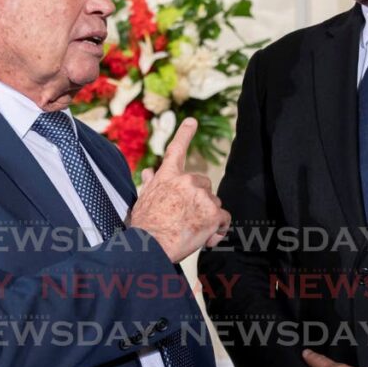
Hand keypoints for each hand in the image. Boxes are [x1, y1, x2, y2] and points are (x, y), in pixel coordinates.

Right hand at [126, 118, 229, 261]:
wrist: (150, 246)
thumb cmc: (144, 227)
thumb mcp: (143, 201)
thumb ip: (151, 184)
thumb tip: (149, 172)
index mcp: (168, 176)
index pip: (176, 150)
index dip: (185, 134)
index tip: (192, 121)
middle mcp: (186, 181)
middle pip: (204, 184)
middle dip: (200, 199)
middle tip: (188, 218)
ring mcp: (202, 195)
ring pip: (214, 203)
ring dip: (208, 216)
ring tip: (192, 231)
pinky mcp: (213, 212)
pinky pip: (224, 219)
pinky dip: (219, 229)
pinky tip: (206, 238)